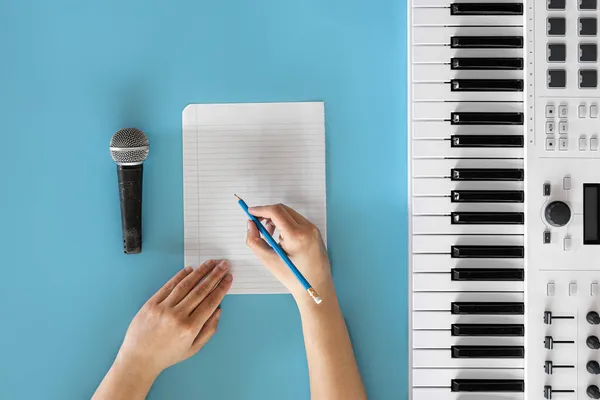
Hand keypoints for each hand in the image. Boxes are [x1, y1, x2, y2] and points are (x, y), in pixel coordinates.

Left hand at [116, 260, 232, 374]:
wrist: (139, 358)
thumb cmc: (167, 355)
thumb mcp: (193, 348)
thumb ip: (209, 329)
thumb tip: (218, 309)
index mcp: (190, 328)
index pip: (210, 302)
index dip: (221, 288)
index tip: (228, 278)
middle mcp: (177, 316)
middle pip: (200, 290)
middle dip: (214, 275)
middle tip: (223, 265)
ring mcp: (163, 308)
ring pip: (185, 285)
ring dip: (200, 272)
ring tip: (210, 263)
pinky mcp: (151, 303)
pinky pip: (168, 286)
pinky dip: (180, 276)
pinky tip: (190, 270)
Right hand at [245, 203, 332, 303]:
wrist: (317, 287)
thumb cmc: (293, 277)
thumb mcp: (268, 260)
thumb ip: (254, 240)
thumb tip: (250, 224)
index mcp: (297, 236)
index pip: (276, 212)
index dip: (260, 209)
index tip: (250, 211)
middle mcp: (308, 229)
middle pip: (283, 209)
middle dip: (267, 213)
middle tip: (256, 222)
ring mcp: (314, 229)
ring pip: (290, 214)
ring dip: (276, 219)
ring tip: (269, 234)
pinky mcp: (315, 232)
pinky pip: (297, 220)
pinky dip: (285, 223)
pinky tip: (281, 238)